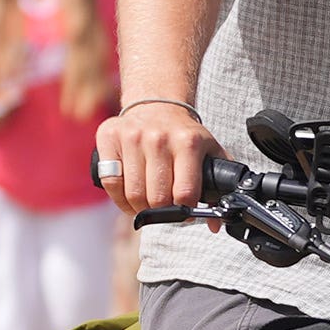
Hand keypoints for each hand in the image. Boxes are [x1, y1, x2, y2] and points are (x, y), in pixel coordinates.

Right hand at [98, 97, 216, 210]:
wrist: (157, 105)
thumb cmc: (184, 136)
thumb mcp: (209, 152)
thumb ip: (219, 186)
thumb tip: (216, 223)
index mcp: (188, 142)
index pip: (184, 193)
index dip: (185, 211)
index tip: (184, 212)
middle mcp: (159, 137)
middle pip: (157, 198)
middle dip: (162, 212)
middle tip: (165, 210)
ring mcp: (132, 136)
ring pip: (133, 194)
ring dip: (139, 209)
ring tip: (147, 205)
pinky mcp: (110, 137)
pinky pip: (111, 182)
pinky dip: (119, 199)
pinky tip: (129, 199)